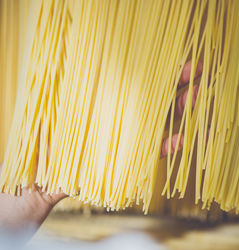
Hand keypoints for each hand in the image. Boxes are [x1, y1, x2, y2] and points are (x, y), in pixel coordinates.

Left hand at [0, 60, 201, 234]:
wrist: (29, 188)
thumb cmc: (36, 148)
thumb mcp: (54, 115)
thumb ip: (74, 94)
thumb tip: (91, 64)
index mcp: (99, 105)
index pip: (131, 81)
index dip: (152, 69)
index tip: (171, 58)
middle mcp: (113, 121)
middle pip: (147, 100)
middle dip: (173, 86)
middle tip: (196, 74)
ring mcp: (120, 142)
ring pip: (154, 124)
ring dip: (176, 112)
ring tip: (194, 98)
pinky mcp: (123, 164)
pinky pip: (147, 154)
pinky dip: (164, 148)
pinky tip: (178, 139)